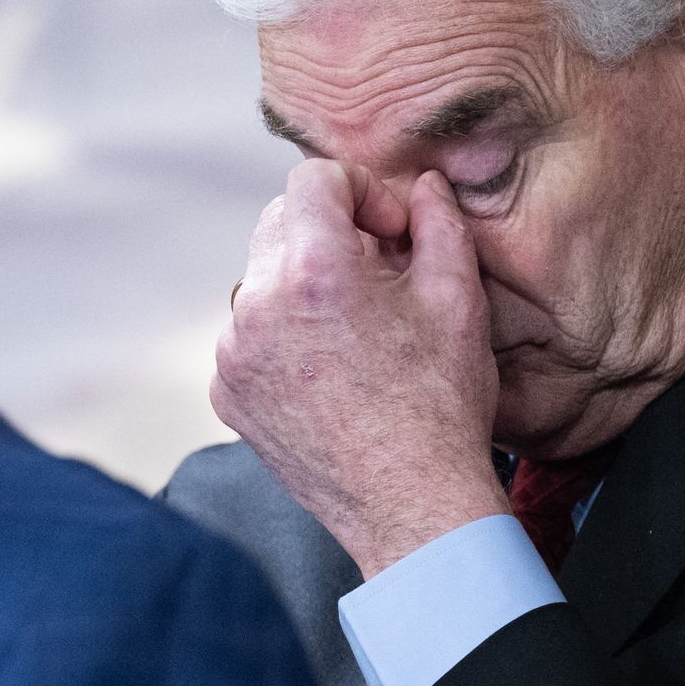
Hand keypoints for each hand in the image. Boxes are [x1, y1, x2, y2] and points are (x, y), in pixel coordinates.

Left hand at [213, 162, 507, 577]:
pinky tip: (331, 371)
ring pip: (263, 281)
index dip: (360, 192)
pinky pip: (250, 336)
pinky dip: (284, 337)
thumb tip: (423, 186)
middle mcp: (256, 306)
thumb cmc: (440, 407)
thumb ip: (437, 222)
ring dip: (305, 286)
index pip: (312, 179)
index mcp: (312, 270)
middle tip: (381, 276)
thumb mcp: (457, 299)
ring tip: (358, 332)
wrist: (410, 506)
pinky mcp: (226, 393)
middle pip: (280, 223)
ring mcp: (233, 353)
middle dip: (330, 234)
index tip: (390, 230)